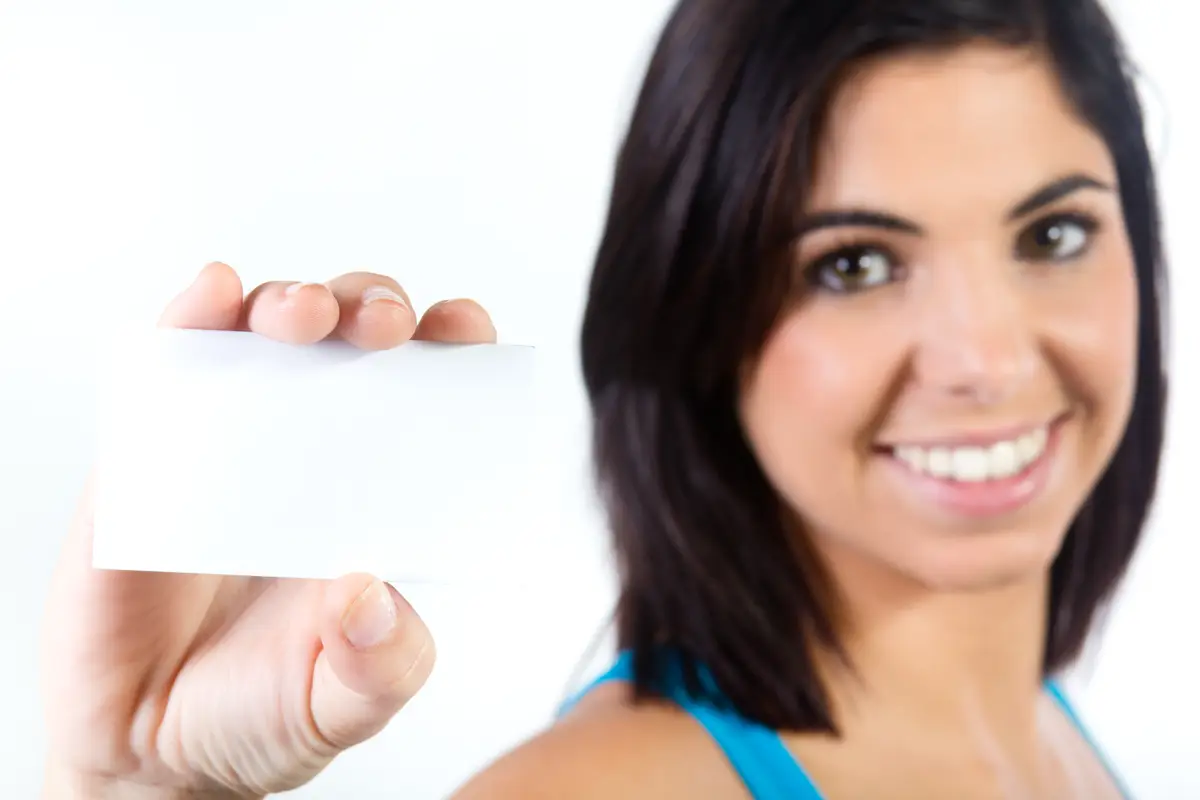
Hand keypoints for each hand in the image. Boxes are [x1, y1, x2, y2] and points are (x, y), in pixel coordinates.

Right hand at [41, 263, 497, 797]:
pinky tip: (215, 295)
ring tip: (301, 320)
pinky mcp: (152, 449)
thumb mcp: (346, 702)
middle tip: (383, 328)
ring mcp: (232, 439)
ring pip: (267, 333)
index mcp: (377, 493)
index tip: (465, 332)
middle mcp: (313, 451)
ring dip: (290, 302)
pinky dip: (193, 316)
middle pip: (352, 340)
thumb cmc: (260, 711)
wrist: (145, 749)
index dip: (452, 350)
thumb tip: (369, 596)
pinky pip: (173, 363)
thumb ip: (383, 664)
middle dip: (375, 309)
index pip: (428, 395)